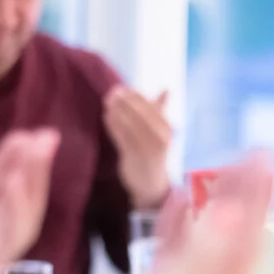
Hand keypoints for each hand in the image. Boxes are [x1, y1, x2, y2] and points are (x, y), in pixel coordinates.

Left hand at [0, 129, 57, 273]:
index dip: (5, 168)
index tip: (21, 138)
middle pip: (10, 206)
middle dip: (29, 172)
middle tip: (46, 137)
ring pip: (17, 220)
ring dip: (30, 184)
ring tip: (39, 149)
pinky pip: (4, 239)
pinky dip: (14, 208)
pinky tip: (18, 179)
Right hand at [16, 154, 273, 273]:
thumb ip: (202, 255)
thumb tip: (235, 214)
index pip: (246, 242)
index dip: (257, 200)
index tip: (263, 160)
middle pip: (232, 237)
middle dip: (242, 196)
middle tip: (252, 154)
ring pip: (206, 239)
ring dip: (214, 204)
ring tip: (222, 168)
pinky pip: (174, 249)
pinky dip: (179, 223)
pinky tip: (180, 199)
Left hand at [103, 85, 172, 207]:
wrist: (152, 184)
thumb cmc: (155, 153)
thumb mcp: (161, 132)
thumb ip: (161, 111)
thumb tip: (167, 90)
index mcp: (167, 129)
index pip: (150, 107)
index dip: (135, 96)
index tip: (122, 89)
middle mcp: (160, 138)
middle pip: (138, 114)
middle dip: (123, 102)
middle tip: (111, 94)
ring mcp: (146, 148)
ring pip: (128, 124)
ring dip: (115, 111)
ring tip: (107, 103)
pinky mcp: (133, 157)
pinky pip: (120, 137)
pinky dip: (112, 124)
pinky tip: (106, 116)